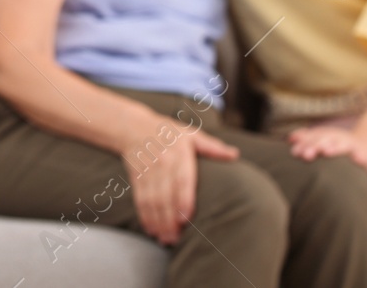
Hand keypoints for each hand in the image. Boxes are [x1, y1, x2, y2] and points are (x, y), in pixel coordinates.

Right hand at [120, 115, 239, 245]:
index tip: (185, 218)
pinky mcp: (136, 177)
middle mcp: (162, 163)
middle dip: (169, 219)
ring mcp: (147, 171)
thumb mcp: (191, 135)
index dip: (183, 199)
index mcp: (179, 153)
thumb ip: (212, 147)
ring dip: (157, 221)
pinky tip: (151, 229)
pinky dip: (144, 215)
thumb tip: (234, 154)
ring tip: (165, 239)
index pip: (181, 179)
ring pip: (151, 200)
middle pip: (165, 195)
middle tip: (176, 239)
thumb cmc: (168, 133)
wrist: (132, 127)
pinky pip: (140, 198)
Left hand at [286, 122, 366, 172]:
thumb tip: (290, 138)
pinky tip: (356, 160)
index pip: (311, 139)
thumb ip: (307, 139)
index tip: (294, 153)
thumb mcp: (323, 140)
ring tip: (326, 152)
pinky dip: (359, 157)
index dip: (302, 144)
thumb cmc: (341, 145)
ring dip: (334, 148)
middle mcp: (336, 138)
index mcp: (324, 136)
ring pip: (342, 145)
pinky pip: (362, 156)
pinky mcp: (364, 154)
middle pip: (324, 141)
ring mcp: (351, 145)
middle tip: (305, 155)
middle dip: (314, 146)